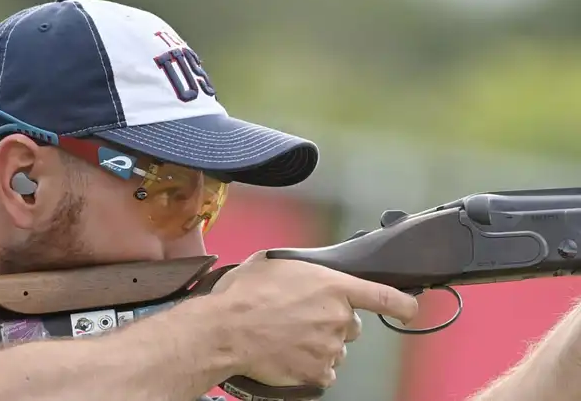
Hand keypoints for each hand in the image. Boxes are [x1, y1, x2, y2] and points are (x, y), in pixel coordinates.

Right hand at [211, 250, 417, 388]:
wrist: (226, 330)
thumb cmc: (244, 294)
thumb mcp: (272, 263)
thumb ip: (301, 267)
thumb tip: (305, 271)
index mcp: (333, 286)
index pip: (384, 296)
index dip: (403, 304)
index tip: (410, 309)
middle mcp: (338, 318)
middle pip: (351, 326)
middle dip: (333, 323)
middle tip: (302, 319)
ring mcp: (330, 349)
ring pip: (335, 349)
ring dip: (319, 344)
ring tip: (287, 337)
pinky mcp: (316, 373)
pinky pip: (323, 372)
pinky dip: (310, 367)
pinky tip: (287, 355)